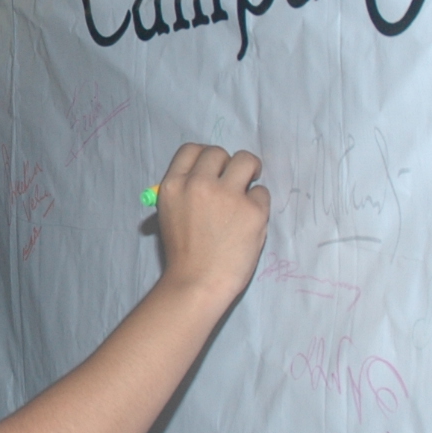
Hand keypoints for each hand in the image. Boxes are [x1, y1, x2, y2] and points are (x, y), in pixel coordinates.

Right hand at [149, 143, 269, 304]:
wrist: (198, 283)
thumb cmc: (182, 254)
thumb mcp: (169, 215)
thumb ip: (183, 193)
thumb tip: (202, 178)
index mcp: (174, 185)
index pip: (191, 150)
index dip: (205, 156)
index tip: (214, 168)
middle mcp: (199, 184)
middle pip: (218, 152)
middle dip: (228, 164)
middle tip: (235, 179)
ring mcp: (227, 195)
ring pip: (246, 161)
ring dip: (249, 172)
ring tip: (249, 187)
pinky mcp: (252, 210)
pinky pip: (262, 193)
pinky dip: (258, 204)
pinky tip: (250, 220)